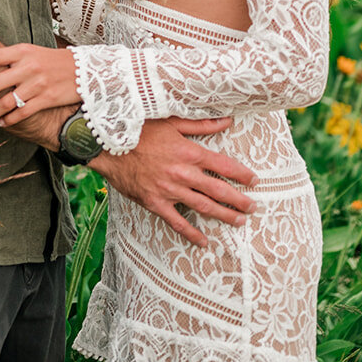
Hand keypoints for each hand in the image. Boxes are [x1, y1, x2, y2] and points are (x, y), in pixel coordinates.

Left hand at [0, 43, 78, 125]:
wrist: (85, 70)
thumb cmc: (54, 61)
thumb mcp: (33, 52)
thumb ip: (13, 59)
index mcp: (23, 51)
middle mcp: (28, 66)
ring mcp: (37, 84)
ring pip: (6, 102)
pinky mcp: (46, 99)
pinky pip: (22, 112)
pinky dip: (9, 119)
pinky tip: (2, 123)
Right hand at [95, 117, 256, 248]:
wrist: (108, 145)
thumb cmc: (139, 130)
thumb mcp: (171, 121)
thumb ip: (201, 124)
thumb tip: (227, 120)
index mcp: (189, 152)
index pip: (224, 165)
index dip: (241, 174)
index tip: (254, 180)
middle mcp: (183, 173)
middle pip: (218, 190)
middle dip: (239, 199)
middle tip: (253, 207)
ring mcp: (169, 190)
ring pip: (203, 206)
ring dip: (224, 215)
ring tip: (239, 221)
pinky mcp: (155, 203)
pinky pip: (177, 222)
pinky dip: (191, 233)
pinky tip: (203, 241)